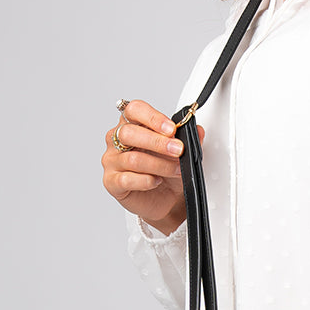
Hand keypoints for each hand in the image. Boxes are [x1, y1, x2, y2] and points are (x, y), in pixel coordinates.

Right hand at [100, 98, 203, 233]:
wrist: (168, 199)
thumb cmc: (168, 171)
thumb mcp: (182, 152)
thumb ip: (189, 138)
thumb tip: (197, 131)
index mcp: (131, 124)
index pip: (134, 110)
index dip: (152, 117)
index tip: (171, 129)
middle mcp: (117, 140)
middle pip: (129, 133)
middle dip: (158, 142)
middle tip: (178, 150)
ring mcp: (112, 161)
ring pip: (132, 159)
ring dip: (160, 164)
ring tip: (175, 169)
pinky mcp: (112, 182)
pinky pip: (126, 179)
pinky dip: (146, 181)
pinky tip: (156, 181)